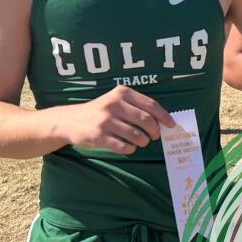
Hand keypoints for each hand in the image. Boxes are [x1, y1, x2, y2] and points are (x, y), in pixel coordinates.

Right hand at [58, 85, 174, 154]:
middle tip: (154, 136)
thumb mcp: (116, 101)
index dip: (164, 117)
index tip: (172, 125)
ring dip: (143, 142)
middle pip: (147, 121)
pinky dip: (130, 149)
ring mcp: (105, 120)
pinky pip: (124, 146)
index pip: (151, 105)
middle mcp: (114, 104)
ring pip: (137, 135)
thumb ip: (136, 107)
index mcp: (122, 93)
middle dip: (155, 131)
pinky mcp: (98, 136)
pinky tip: (128, 147)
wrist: (70, 120)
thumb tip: (163, 121)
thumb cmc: (101, 112)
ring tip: (141, 142)